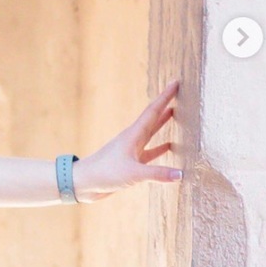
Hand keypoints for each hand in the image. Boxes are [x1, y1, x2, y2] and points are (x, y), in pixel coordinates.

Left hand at [74, 81, 181, 201]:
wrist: (83, 183)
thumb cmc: (104, 174)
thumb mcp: (133, 173)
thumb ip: (157, 173)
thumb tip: (182, 173)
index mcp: (133, 135)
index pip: (153, 111)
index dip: (165, 97)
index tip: (175, 82)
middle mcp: (132, 139)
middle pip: (153, 118)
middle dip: (165, 105)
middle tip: (179, 94)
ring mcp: (131, 150)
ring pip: (151, 133)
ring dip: (163, 123)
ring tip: (176, 114)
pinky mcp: (130, 163)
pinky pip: (150, 152)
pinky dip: (161, 148)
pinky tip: (170, 146)